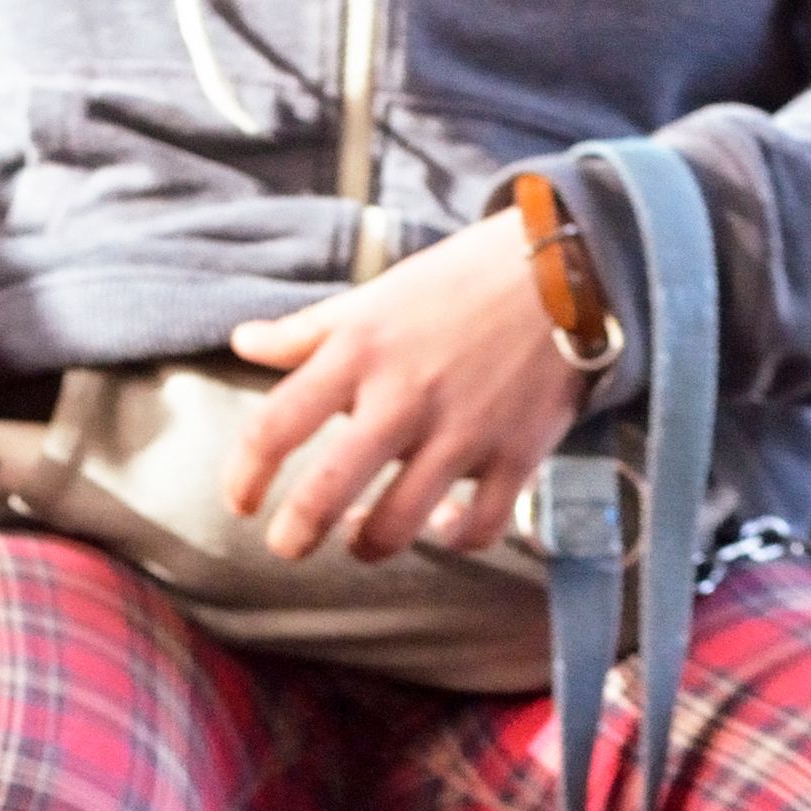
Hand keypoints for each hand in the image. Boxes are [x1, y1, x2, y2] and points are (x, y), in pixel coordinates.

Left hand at [223, 212, 586, 561]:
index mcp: (360, 352)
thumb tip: (242, 342)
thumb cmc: (458, 284)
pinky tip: (442, 528)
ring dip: (368, 545)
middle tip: (288, 545)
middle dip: (295, 534)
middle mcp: (405, 396)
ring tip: (361, 537)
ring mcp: (463, 431)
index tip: (239, 502)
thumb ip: (306, 332)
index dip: (244, 476)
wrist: (570, 263)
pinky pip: (477, 528)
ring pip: (396, 526)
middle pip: (325, 491)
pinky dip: (455, 539)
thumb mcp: (374, 298)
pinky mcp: (517, 453)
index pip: (275, 426)